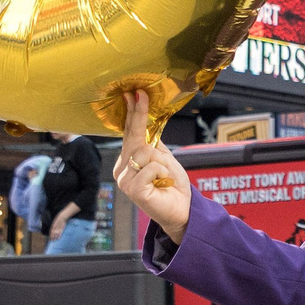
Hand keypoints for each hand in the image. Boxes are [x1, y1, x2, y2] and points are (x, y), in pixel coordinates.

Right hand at [113, 92, 192, 244]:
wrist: (182, 211)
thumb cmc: (172, 186)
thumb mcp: (165, 158)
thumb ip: (154, 143)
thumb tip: (148, 121)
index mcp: (128, 160)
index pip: (130, 133)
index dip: (132, 113)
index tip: (133, 93)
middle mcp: (122, 169)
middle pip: (134, 139)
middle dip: (140, 118)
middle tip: (139, 93)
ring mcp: (125, 181)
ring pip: (145, 152)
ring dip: (163, 162)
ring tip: (165, 177)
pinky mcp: (133, 190)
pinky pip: (151, 167)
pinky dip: (163, 173)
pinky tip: (163, 185)